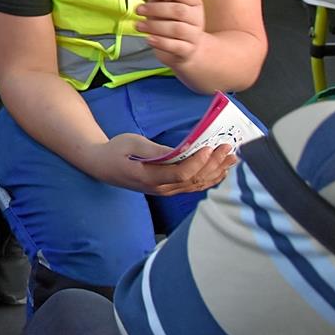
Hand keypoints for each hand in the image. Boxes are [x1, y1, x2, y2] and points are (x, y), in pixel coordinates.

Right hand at [91, 134, 237, 195]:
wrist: (102, 166)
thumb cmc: (116, 151)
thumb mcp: (131, 143)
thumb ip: (154, 150)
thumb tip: (178, 151)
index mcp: (150, 177)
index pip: (182, 173)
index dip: (199, 161)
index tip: (211, 147)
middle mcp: (161, 188)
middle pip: (194, 180)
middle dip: (214, 164)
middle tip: (229, 148)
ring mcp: (166, 190)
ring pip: (196, 185)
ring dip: (216, 171)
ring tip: (232, 158)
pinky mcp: (169, 188)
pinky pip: (193, 186)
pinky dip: (209, 177)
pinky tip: (220, 169)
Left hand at [134, 0, 206, 68]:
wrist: (190, 50)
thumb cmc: (175, 24)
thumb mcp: (169, 7)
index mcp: (194, 3)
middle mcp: (197, 18)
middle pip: (179, 11)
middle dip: (156, 8)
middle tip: (138, 9)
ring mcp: (194, 36)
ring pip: (177, 29)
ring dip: (155, 26)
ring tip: (138, 25)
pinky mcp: (188, 51)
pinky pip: (175, 46)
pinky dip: (161, 42)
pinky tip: (148, 39)